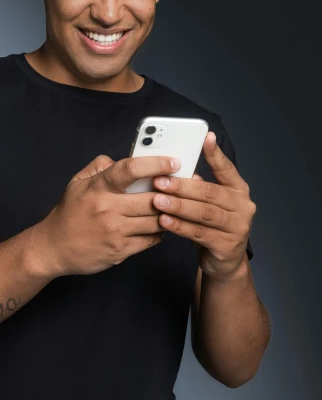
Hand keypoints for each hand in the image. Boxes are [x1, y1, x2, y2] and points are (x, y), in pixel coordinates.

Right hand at [38, 153, 180, 275]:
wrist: (52, 248)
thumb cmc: (69, 213)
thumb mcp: (77, 183)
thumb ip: (100, 167)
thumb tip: (125, 160)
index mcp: (98, 187)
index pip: (130, 169)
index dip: (156, 163)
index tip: (174, 162)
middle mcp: (107, 208)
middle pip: (152, 198)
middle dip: (170, 194)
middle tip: (181, 190)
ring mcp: (114, 231)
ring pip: (156, 220)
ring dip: (167, 214)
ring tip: (171, 208)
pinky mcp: (120, 250)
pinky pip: (151, 240)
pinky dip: (158, 232)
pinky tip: (156, 227)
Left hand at [151, 131, 255, 279]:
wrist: (224, 261)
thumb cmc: (212, 226)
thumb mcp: (207, 205)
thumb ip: (198, 189)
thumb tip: (179, 173)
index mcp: (238, 190)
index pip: (227, 169)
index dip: (216, 154)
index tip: (206, 137)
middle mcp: (242, 206)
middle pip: (210, 193)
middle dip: (182, 187)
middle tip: (159, 181)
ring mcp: (238, 227)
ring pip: (204, 213)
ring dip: (179, 206)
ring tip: (157, 201)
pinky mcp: (227, 246)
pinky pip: (199, 233)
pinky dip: (180, 226)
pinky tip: (164, 221)